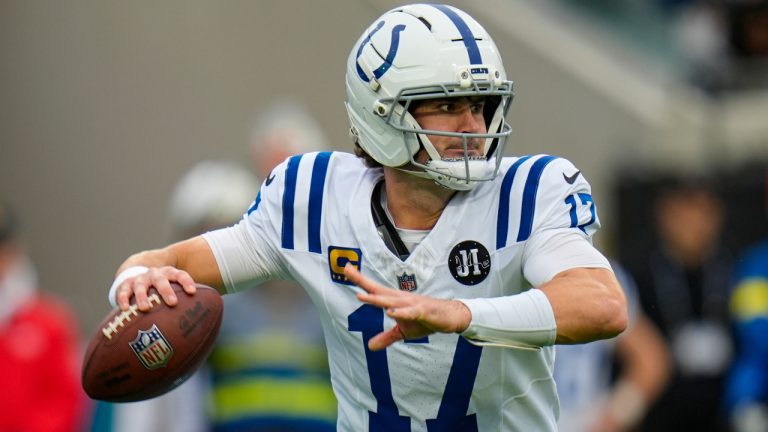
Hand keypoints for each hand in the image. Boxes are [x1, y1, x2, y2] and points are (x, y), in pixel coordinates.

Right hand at [115, 266, 196, 311]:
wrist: (138, 274)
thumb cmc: (162, 290)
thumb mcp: (173, 290)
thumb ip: (186, 302)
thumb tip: (203, 325)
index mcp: (169, 274)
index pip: (180, 275)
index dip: (186, 282)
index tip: (192, 292)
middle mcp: (155, 274)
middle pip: (162, 280)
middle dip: (167, 290)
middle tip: (172, 302)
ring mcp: (140, 279)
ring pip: (141, 285)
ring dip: (143, 296)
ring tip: (145, 308)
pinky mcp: (126, 284)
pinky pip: (123, 291)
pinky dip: (123, 299)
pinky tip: (124, 309)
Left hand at [344, 264, 470, 350]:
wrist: (450, 317)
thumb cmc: (425, 320)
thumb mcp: (403, 332)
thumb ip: (386, 338)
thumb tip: (369, 347)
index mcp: (394, 300)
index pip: (374, 289)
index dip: (359, 280)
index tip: (345, 268)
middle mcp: (401, 298)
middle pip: (378, 289)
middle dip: (362, 280)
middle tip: (346, 269)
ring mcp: (412, 304)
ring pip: (391, 301)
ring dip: (376, 300)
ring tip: (361, 297)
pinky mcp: (423, 311)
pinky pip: (411, 312)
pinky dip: (401, 312)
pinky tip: (391, 313)